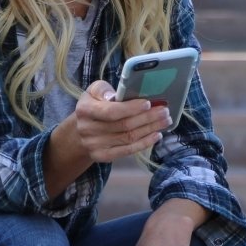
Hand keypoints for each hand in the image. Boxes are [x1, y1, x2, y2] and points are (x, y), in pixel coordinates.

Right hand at [43, 79, 170, 197]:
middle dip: (148, 118)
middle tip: (164, 111)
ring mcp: (94, 145)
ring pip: (128, 138)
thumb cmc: (94, 104)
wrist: (81, 130)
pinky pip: (127, 151)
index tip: (148, 103)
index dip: (131, 108)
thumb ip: (105, 89)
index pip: (111, 111)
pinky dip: (144, 143)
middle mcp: (87, 129)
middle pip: (124, 125)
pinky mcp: (102, 156)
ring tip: (165, 121)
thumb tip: (119, 95)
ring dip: (150, 129)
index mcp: (84, 110)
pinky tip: (156, 135)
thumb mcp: (94, 91)